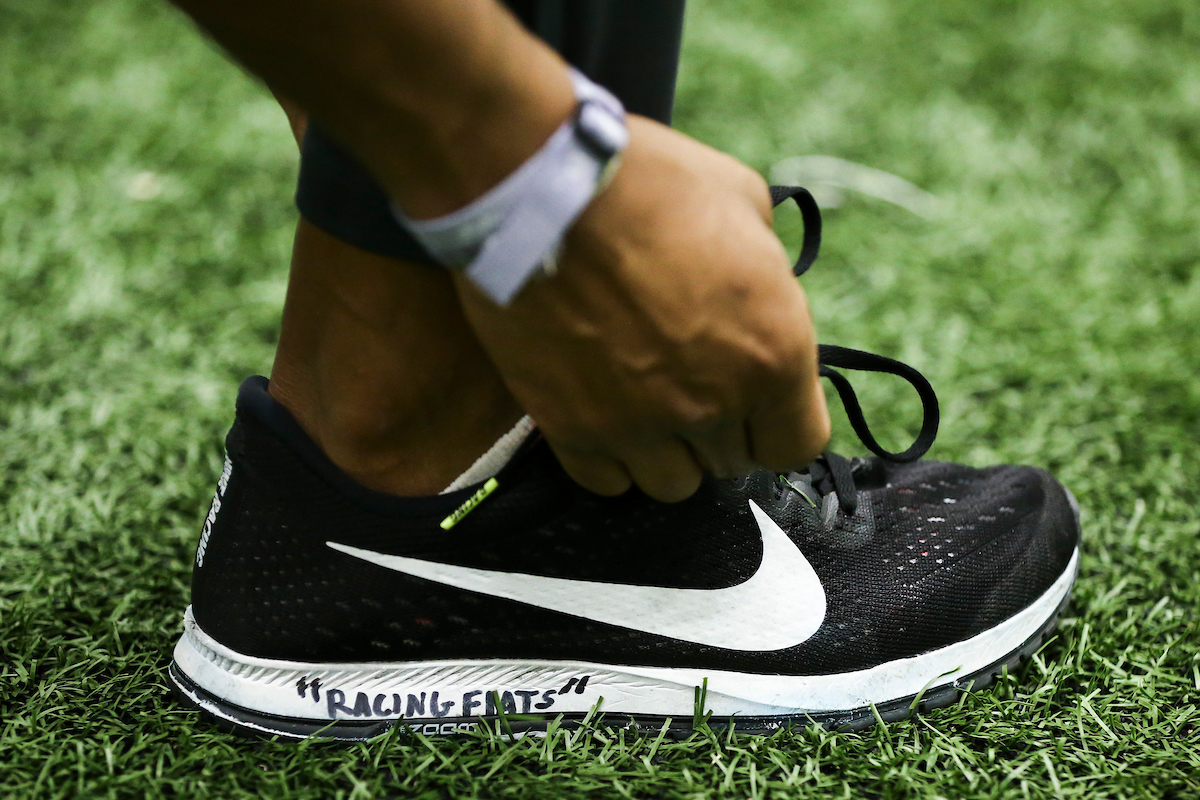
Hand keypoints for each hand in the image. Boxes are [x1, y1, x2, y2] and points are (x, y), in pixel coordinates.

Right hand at [455, 115, 829, 501]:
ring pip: (670, 484)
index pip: (796, 444)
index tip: (759, 402)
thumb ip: (765, 265)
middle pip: (731, 464)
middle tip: (693, 383)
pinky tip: (602, 414)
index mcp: (770, 350)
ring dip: (667, 452)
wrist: (538, 185)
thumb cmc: (643, 180)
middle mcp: (711, 402)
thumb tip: (758, 285)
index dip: (778, 422)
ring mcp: (637, 423)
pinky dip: (609, 459)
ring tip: (645, 405)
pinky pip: (604, 482)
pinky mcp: (571, 428)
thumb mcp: (742, 200)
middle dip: (720, 429)